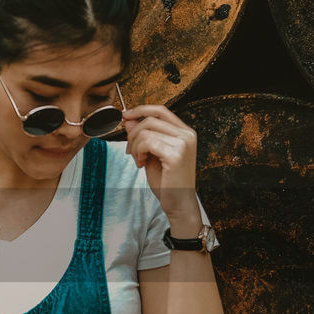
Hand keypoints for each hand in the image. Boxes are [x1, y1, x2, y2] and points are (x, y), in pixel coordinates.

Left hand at [121, 104, 200, 226]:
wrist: (178, 203)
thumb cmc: (167, 181)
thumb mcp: (151, 153)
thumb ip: (142, 134)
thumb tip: (129, 119)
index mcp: (185, 132)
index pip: (160, 110)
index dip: (140, 110)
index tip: (125, 116)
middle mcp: (187, 135)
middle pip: (150, 120)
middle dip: (133, 134)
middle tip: (131, 151)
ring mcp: (183, 143)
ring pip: (145, 131)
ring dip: (135, 146)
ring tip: (139, 160)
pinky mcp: (176, 154)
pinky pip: (147, 142)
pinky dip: (139, 152)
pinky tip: (142, 163)